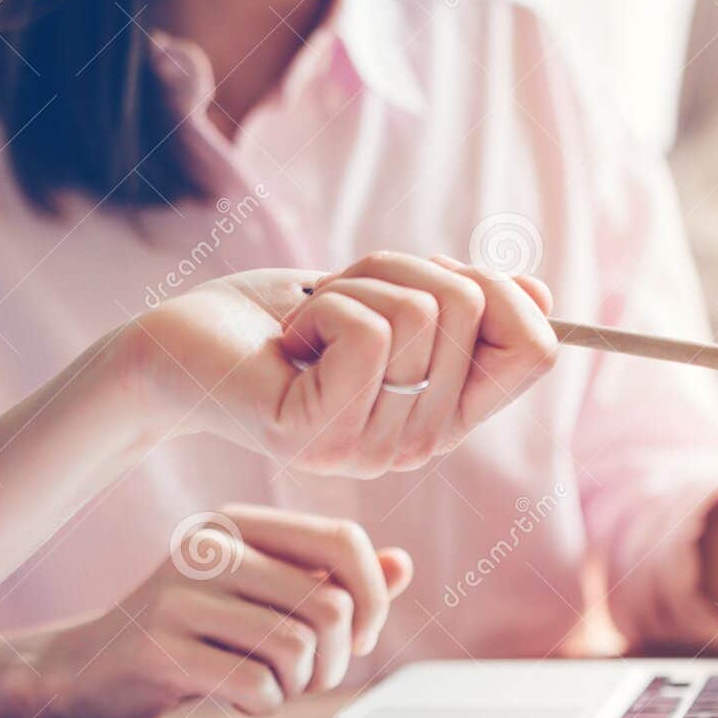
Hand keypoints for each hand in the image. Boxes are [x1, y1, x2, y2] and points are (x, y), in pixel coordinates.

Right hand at [28, 506, 411, 717]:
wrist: (83, 673)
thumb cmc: (186, 635)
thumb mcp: (257, 598)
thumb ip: (327, 579)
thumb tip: (401, 566)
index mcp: (236, 523)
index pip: (343, 541)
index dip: (371, 599)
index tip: (357, 636)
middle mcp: (206, 548)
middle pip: (328, 605)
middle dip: (335, 659)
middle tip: (308, 676)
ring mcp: (177, 597)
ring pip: (296, 648)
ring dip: (297, 685)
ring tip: (267, 684)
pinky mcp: (158, 651)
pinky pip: (256, 686)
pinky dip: (263, 707)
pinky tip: (236, 699)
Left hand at [131, 252, 558, 476]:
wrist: (180, 349)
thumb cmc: (280, 319)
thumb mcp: (385, 297)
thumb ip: (459, 304)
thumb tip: (537, 294)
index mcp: (444, 414)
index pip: (536, 351)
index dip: (500, 290)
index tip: (432, 279)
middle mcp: (418, 445)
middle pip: (475, 307)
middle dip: (402, 268)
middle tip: (341, 299)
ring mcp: (370, 448)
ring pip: (421, 310)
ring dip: (357, 283)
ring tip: (311, 319)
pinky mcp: (319, 434)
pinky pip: (369, 330)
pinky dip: (324, 304)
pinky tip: (290, 341)